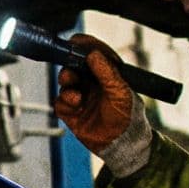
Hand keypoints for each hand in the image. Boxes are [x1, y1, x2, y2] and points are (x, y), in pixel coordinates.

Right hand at [53, 35, 153, 175]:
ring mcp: (80, 96)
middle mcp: (91, 82)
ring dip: (67, 86)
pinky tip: (76, 107)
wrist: (122, 145)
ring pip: (64, 82)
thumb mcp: (120, 92)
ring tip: (76, 96)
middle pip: (72, 65)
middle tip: (70, 74)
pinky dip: (64, 102)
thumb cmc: (128, 117)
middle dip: (69, 68)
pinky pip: (59, 101)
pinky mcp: (71, 111)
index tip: (75, 42)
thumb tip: (94, 54)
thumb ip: (107, 72)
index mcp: (106, 73)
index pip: (92, 53)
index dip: (83, 46)